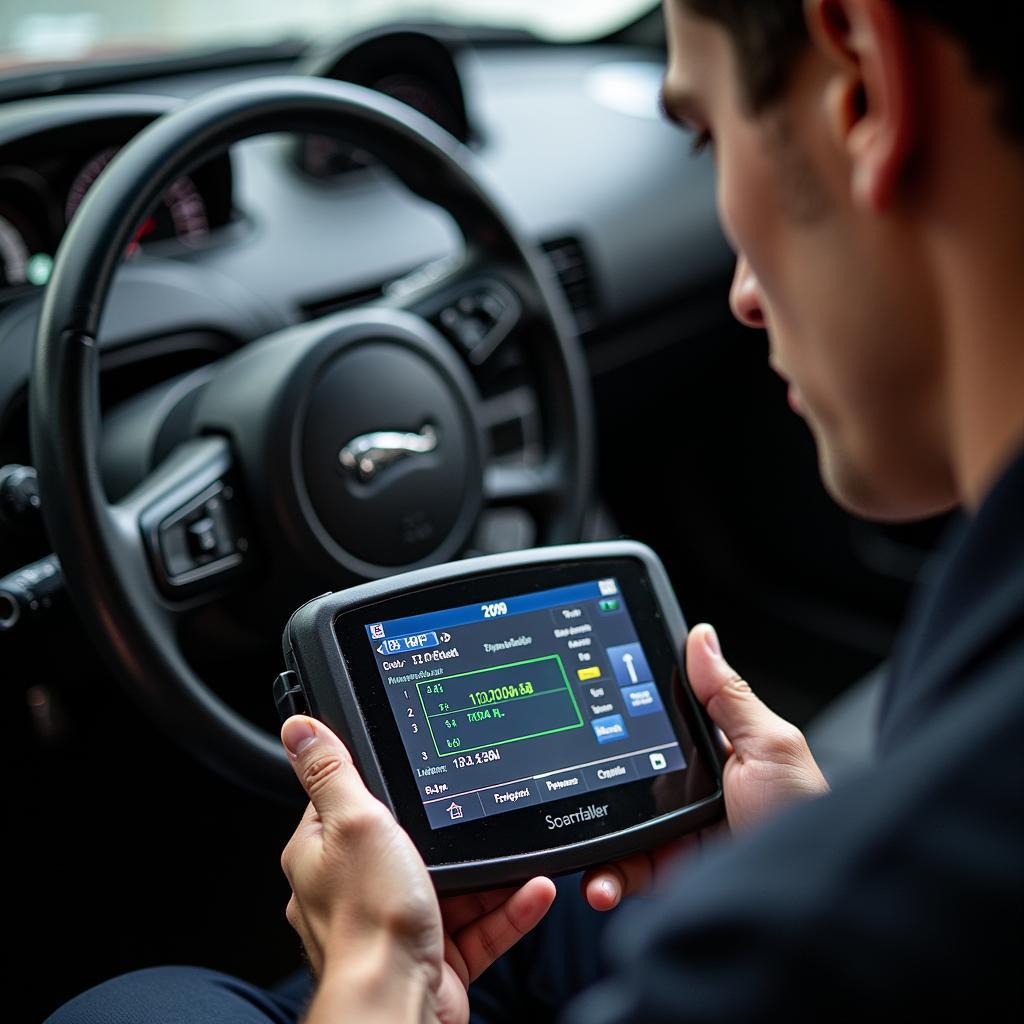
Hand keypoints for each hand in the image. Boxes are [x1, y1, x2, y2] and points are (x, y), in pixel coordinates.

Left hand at [279, 716, 556, 1023]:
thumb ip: (333, 773)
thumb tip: (300, 728)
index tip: (418, 767)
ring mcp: (398, 924)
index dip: (383, 784)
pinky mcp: (436, 956)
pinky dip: (509, 908)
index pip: (350, 803)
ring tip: (522, 850)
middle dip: (453, 832)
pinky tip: (532, 889)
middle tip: (483, 809)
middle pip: (411, 844)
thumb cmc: (368, 921)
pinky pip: (480, 926)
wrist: (397, 1004)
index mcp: (325, 854)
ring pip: (454, 886)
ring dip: (492, 872)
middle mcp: (357, 890)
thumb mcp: (354, 822)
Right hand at [582, 623, 828, 909]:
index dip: (619, 724)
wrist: (807, 904)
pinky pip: (624, 874)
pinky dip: (604, 879)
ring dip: (594, 842)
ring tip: (584, 849)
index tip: (590, 717)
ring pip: (617, 829)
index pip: (654, 730)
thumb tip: (700, 637)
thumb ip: (730, 697)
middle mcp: (689, 797)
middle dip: (595, 784)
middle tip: (572, 782)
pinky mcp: (668, 878)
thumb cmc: (803, 818)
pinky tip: (599, 884)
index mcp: (713, 758)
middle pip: (626, 780)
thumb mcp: (771, 747)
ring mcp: (676, 838)